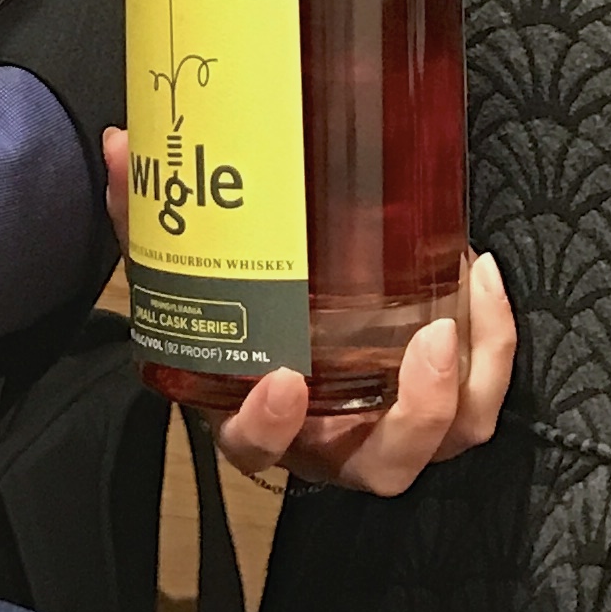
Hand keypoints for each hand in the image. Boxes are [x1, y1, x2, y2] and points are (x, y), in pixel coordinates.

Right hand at [101, 127, 516, 494]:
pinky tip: (480, 275)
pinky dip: (493, 344)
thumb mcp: (187, 266)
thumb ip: (147, 215)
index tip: (282, 378)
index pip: (256, 448)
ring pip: (447, 440)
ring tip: (469, 294)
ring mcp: (389, 425)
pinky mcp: (436, 396)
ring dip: (470, 379)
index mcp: (259, 417)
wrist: (286, 317)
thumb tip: (117, 145)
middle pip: (382, 466)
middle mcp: (329, 439)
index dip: (269, 427)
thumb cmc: (233, 306)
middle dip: (414, 411)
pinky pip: (479, 397)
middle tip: (429, 336)